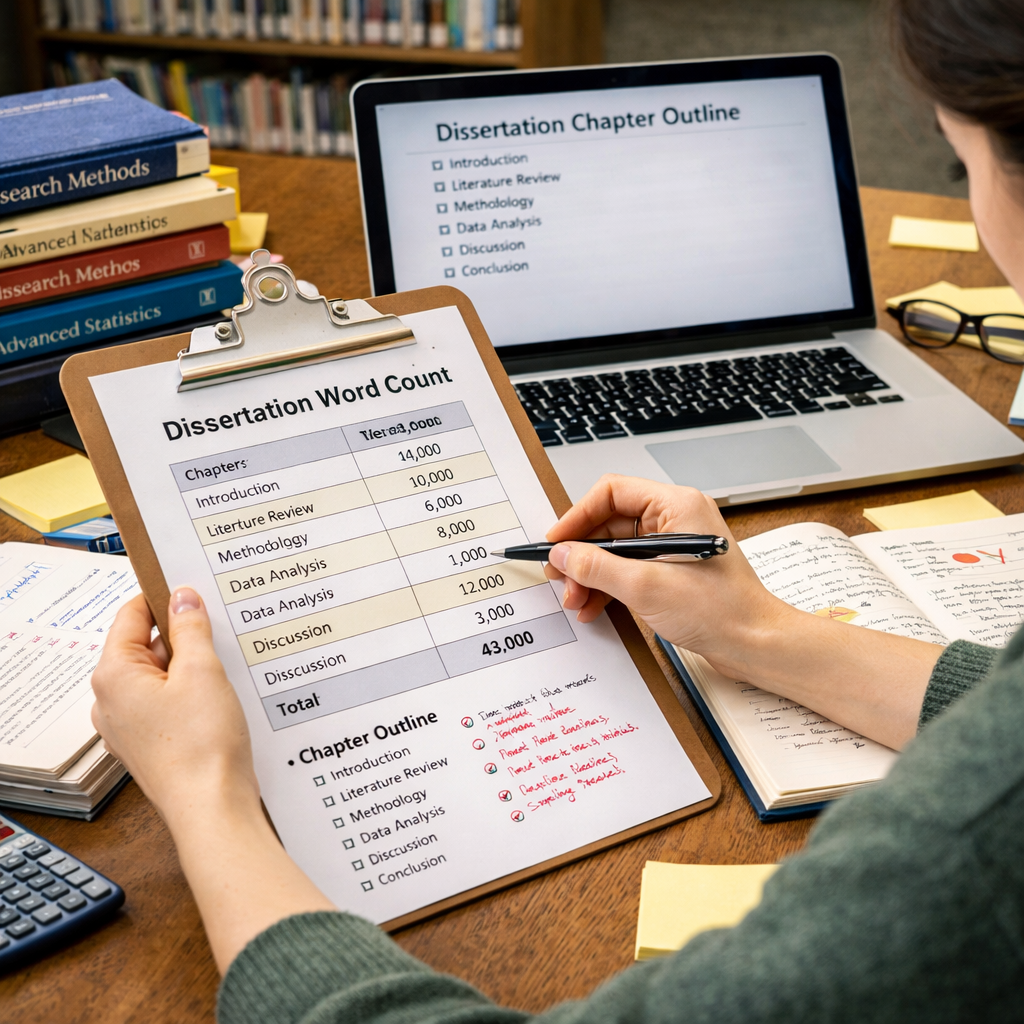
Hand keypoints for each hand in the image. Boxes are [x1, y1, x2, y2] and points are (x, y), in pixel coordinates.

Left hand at [91, 589, 334, 973]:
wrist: (212, 808)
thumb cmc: (202, 744)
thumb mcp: (201, 670)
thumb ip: (191, 626)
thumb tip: (182, 597)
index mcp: (114, 675)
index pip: (131, 615)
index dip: (164, 596)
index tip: (194, 587)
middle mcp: (112, 701)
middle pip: (147, 646)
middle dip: (184, 633)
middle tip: (221, 624)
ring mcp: (129, 726)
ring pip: (161, 676)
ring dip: (192, 665)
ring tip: (228, 662)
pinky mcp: (152, 745)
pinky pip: (168, 704)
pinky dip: (192, 692)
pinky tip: (223, 694)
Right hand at [544, 474, 793, 679]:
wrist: (755, 644)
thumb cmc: (722, 611)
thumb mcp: (646, 587)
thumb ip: (597, 568)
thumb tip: (564, 554)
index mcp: (676, 505)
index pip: (612, 492)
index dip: (578, 515)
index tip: (557, 541)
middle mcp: (675, 519)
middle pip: (610, 522)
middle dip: (583, 553)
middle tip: (560, 575)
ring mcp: (673, 545)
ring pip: (616, 549)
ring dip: (592, 574)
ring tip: (576, 598)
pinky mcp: (672, 570)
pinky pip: (629, 568)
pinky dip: (608, 585)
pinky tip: (593, 606)